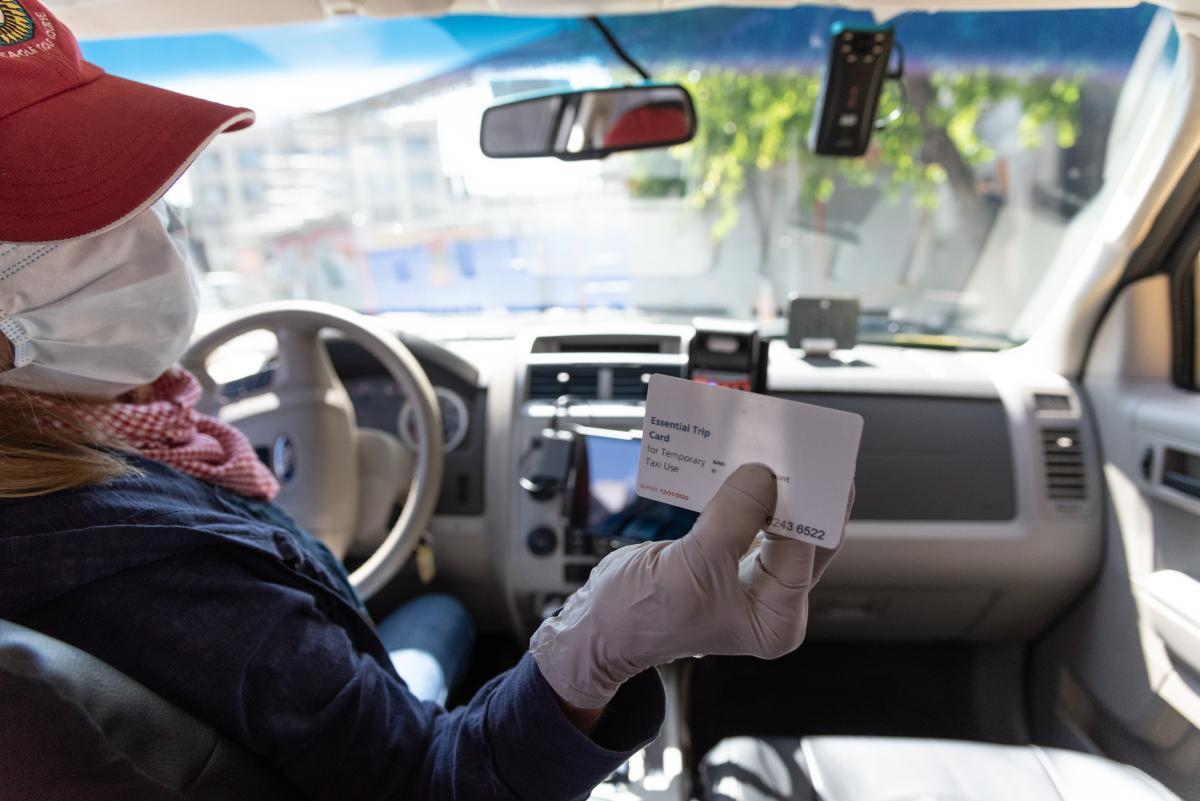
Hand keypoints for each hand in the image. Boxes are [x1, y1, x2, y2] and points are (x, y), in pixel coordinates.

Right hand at [530, 464, 853, 709]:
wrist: (603, 623)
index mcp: (776, 619)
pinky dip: (746, 490)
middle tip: (800, 447)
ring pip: (780, 520)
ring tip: (773, 447)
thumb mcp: (690, 569)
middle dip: (800, 492)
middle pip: (804, 534)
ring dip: (774, 485)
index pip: (804, 553)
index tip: (796, 464)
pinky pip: (751, 514)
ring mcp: (755, 574)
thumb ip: (732, 520)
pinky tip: (743, 463)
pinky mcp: (734, 552)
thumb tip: (763, 476)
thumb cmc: (641, 616)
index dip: (802, 507)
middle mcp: (774, 598)